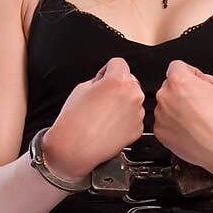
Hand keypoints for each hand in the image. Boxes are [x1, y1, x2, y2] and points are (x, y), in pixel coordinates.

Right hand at [42, 57, 145, 182]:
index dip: (107, 71)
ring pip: (132, 100)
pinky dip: (124, 119)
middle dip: (117, 87)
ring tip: (103, 115)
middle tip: (101, 99)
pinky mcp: (137, 129)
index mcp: (119, 80)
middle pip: (129, 81)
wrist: (75, 149)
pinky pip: (133, 117)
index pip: (118, 63)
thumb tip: (108, 81)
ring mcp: (137, 113)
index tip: (101, 80)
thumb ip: (100, 80)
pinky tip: (109, 125)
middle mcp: (133, 95)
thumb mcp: (82, 88)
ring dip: (122, 103)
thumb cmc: (75, 121)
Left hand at [152, 60, 212, 182]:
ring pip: (166, 104)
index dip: (189, 73)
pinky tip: (189, 128)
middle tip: (198, 103)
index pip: (176, 66)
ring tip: (195, 118)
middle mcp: (165, 97)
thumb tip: (194, 78)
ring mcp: (161, 116)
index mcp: (179, 81)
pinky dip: (173, 123)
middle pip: (169, 86)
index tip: (195, 82)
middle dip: (181, 91)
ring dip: (176, 108)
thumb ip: (202, 76)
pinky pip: (164, 121)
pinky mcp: (160, 132)